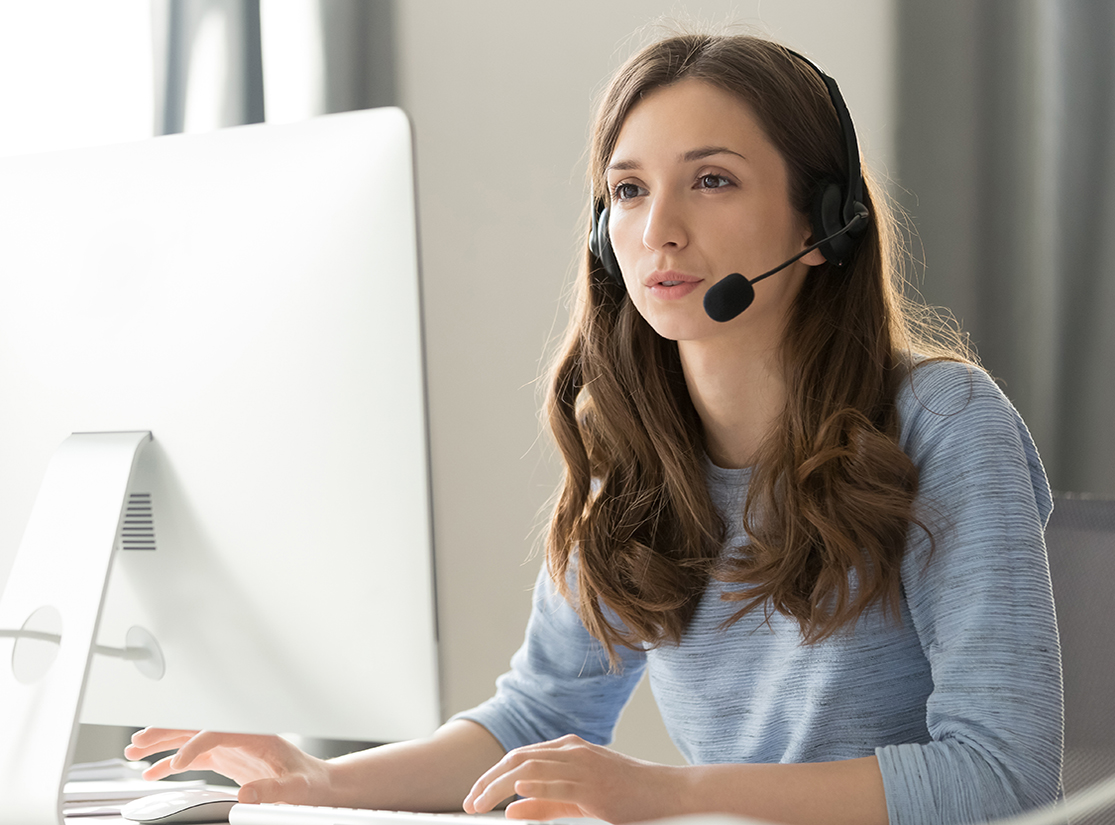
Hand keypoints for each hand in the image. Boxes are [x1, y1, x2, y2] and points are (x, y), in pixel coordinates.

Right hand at [125, 728, 333, 804]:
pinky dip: (172, 763)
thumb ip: (272, 790)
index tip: (179, 762)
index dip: (196, 745)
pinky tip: (151, 772)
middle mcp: (240, 735)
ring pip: (190, 739)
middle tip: (137, 742)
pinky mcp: (226, 758)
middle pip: (197, 727)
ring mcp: (230, 746)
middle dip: (166, 733)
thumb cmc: (309, 782)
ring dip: (161, 744)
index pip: (218, 731)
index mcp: (257, 735)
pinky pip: (193, 758)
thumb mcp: (296, 788)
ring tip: (133, 751)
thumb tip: (246, 795)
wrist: (316, 782)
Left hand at [462, 735, 680, 822]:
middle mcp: (572, 751)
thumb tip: (510, 811)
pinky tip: (517, 792)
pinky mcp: (595, 785)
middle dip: (488, 780)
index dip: (491, 776)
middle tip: (468, 803)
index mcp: (568, 749)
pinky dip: (535, 786)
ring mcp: (583, 765)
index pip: (518, 757)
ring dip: (500, 786)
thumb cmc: (626, 796)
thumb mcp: (579, 798)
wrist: (667, 793)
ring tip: (480, 803)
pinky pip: (559, 783)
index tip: (473, 797)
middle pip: (518, 759)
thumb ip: (545, 804)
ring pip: (530, 770)